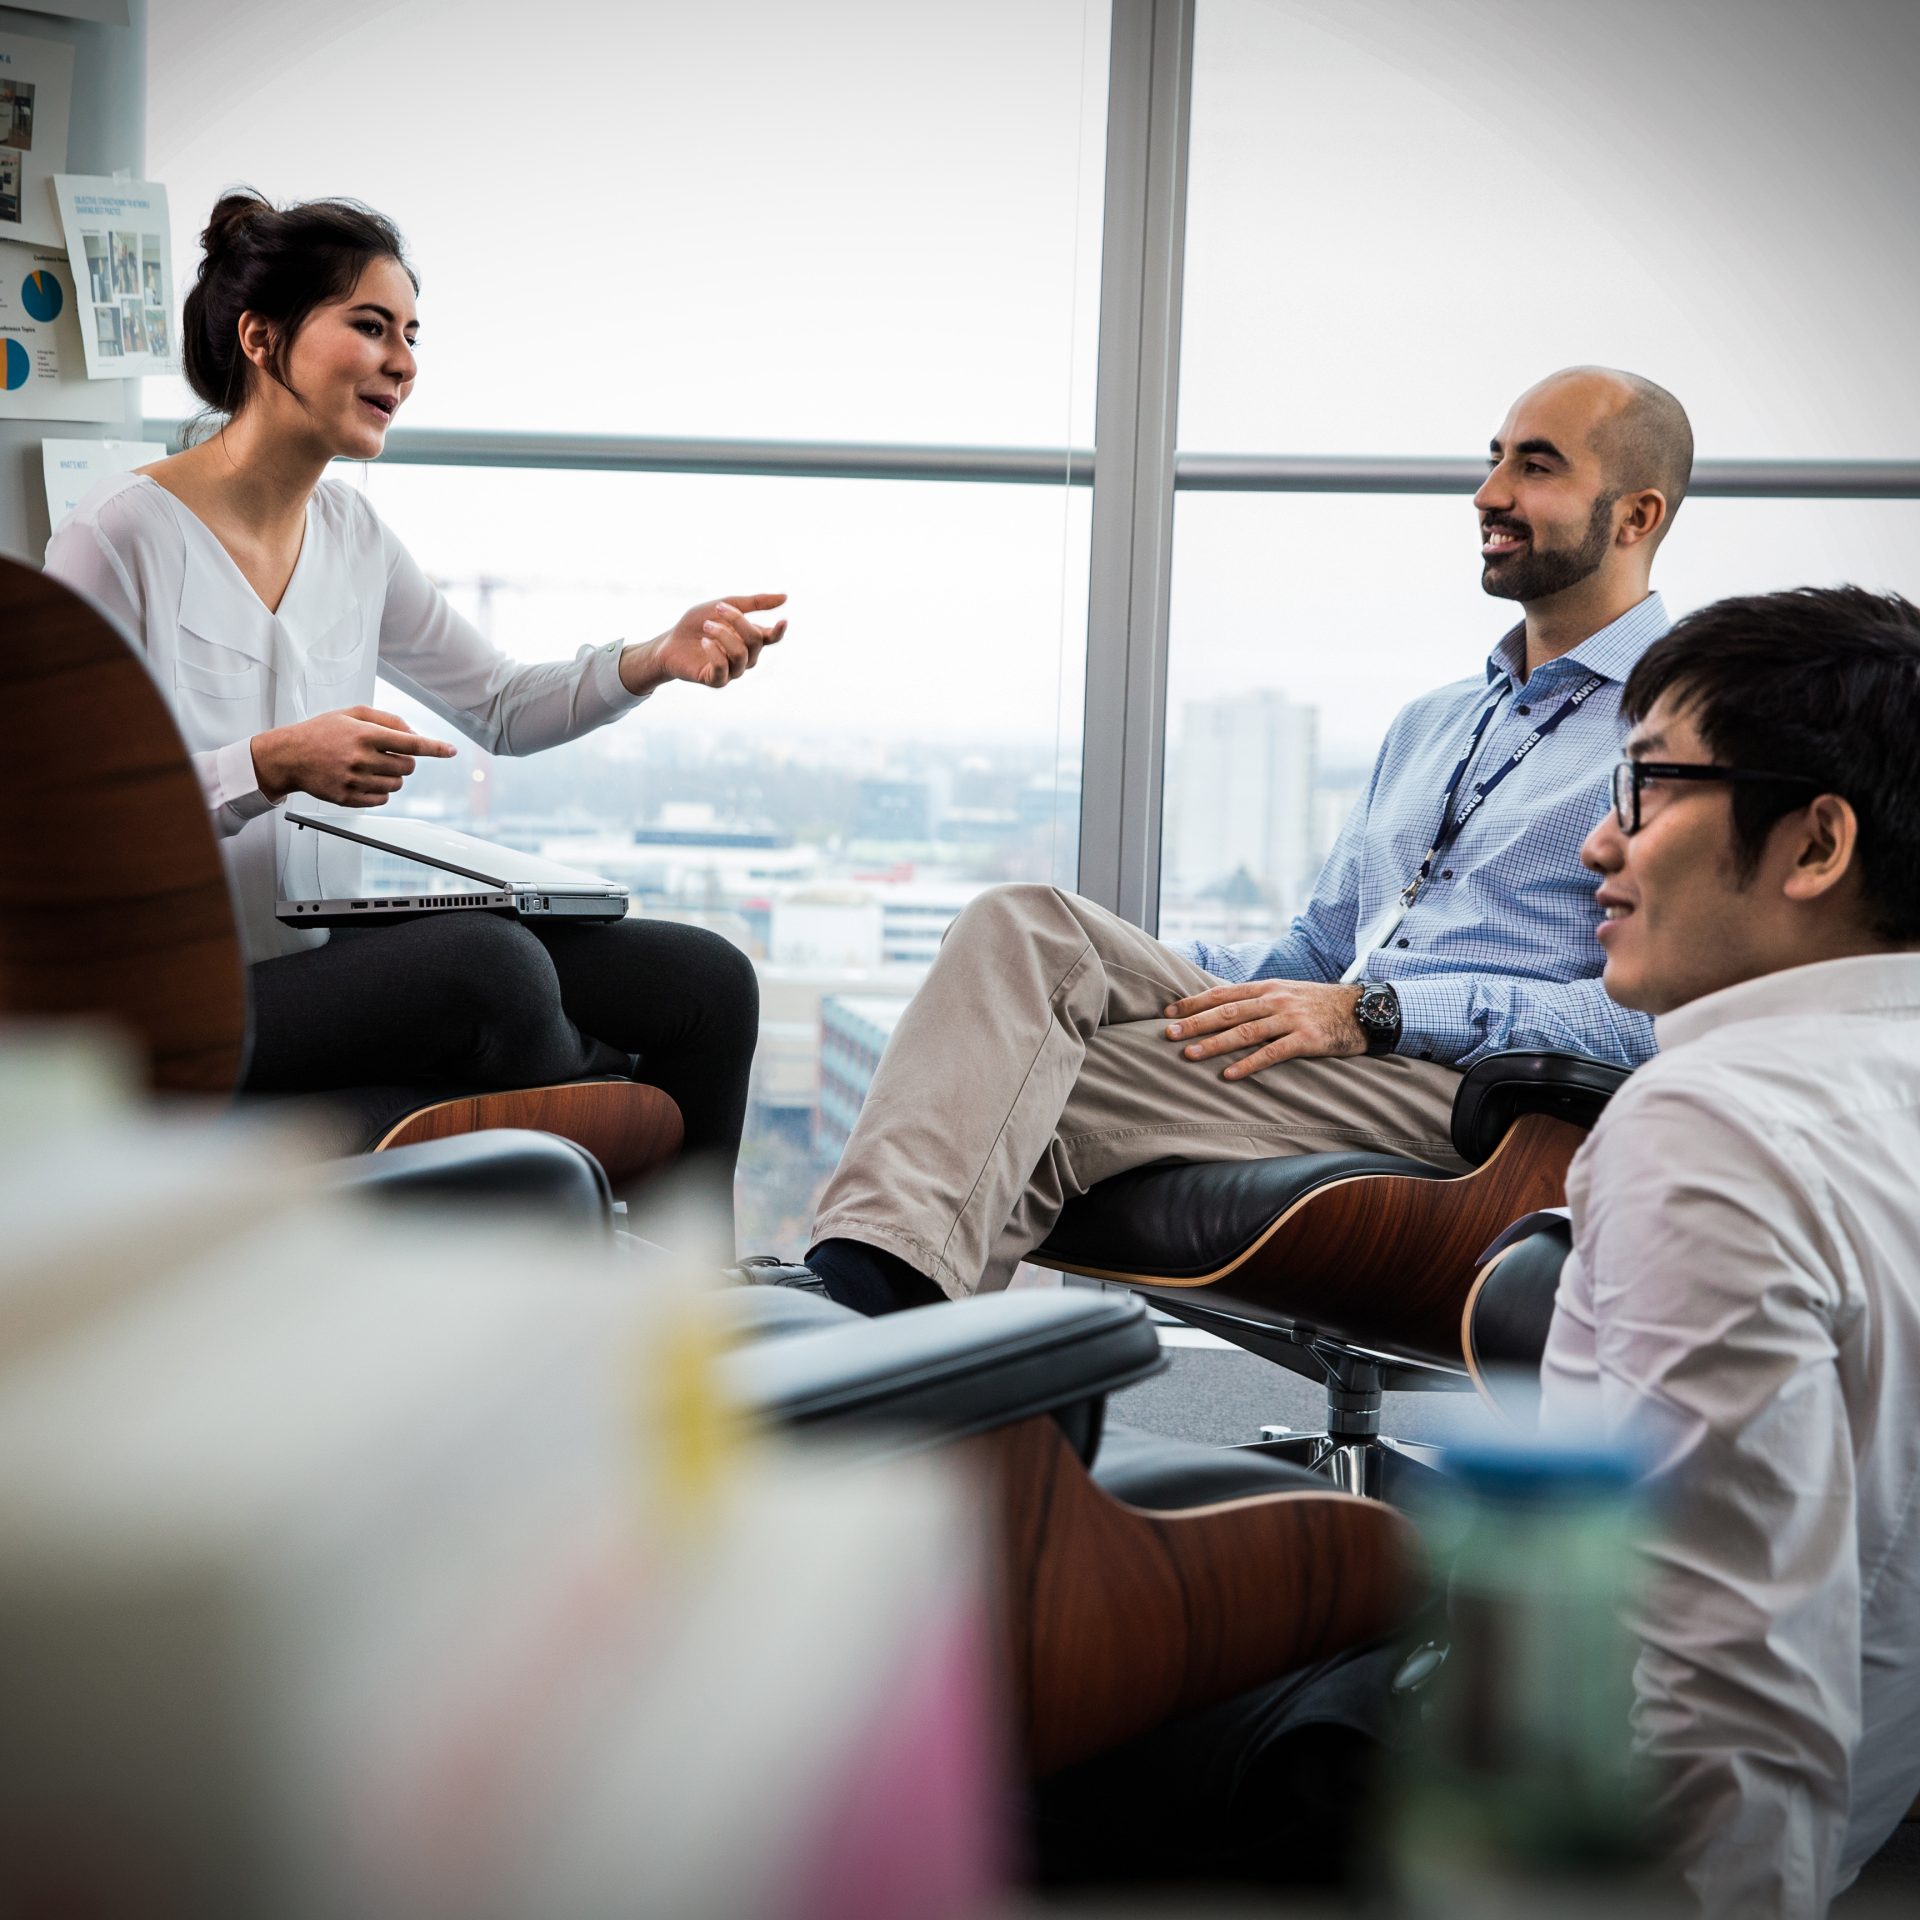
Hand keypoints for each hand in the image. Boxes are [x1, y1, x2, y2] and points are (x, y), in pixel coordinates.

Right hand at [250, 705, 455, 806]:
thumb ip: (387, 720)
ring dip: (392, 776)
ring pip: (397, 784)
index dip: (434, 747)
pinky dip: (381, 790)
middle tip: (387, 755)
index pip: (410, 743)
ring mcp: (353, 780)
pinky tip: (365, 779)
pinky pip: (382, 799)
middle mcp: (360, 758)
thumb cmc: (323, 732)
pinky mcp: (347, 798)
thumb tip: (414, 733)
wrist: (289, 756)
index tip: (451, 750)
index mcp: (364, 735)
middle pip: (407, 767)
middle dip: (405, 761)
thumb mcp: (353, 714)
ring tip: (370, 766)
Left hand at [620, 593, 788, 693]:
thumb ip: (753, 603)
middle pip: (755, 641)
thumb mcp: (724, 606)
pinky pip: (723, 668)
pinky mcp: (717, 681)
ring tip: (707, 625)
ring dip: (723, 635)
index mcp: (750, 640)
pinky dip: (714, 652)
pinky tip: (704, 642)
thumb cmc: (697, 624)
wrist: (670, 642)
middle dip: (737, 621)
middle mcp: (746, 657)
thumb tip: (785, 597)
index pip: (771, 638)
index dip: (779, 631)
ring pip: (741, 654)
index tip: (782, 620)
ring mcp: (733, 671)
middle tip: (718, 608)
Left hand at [1162, 980, 1365, 1079]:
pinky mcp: (1306, 1040)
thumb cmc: (1320, 1004)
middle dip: (1195, 1022)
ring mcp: (1291, 1019)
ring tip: (1190, 1054)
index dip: (1194, 1002)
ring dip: (1214, 1044)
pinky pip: (1272, 1053)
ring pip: (1245, 1031)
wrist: (1364, 1010)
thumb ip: (1258, 999)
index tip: (1169, 1012)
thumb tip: (1223, 1008)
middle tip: (1168, 1034)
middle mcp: (1275, 1000)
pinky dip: (1249, 1064)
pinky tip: (1229, 1075)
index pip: (1223, 993)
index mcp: (1267, 987)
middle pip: (1227, 1011)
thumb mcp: (1287, 993)